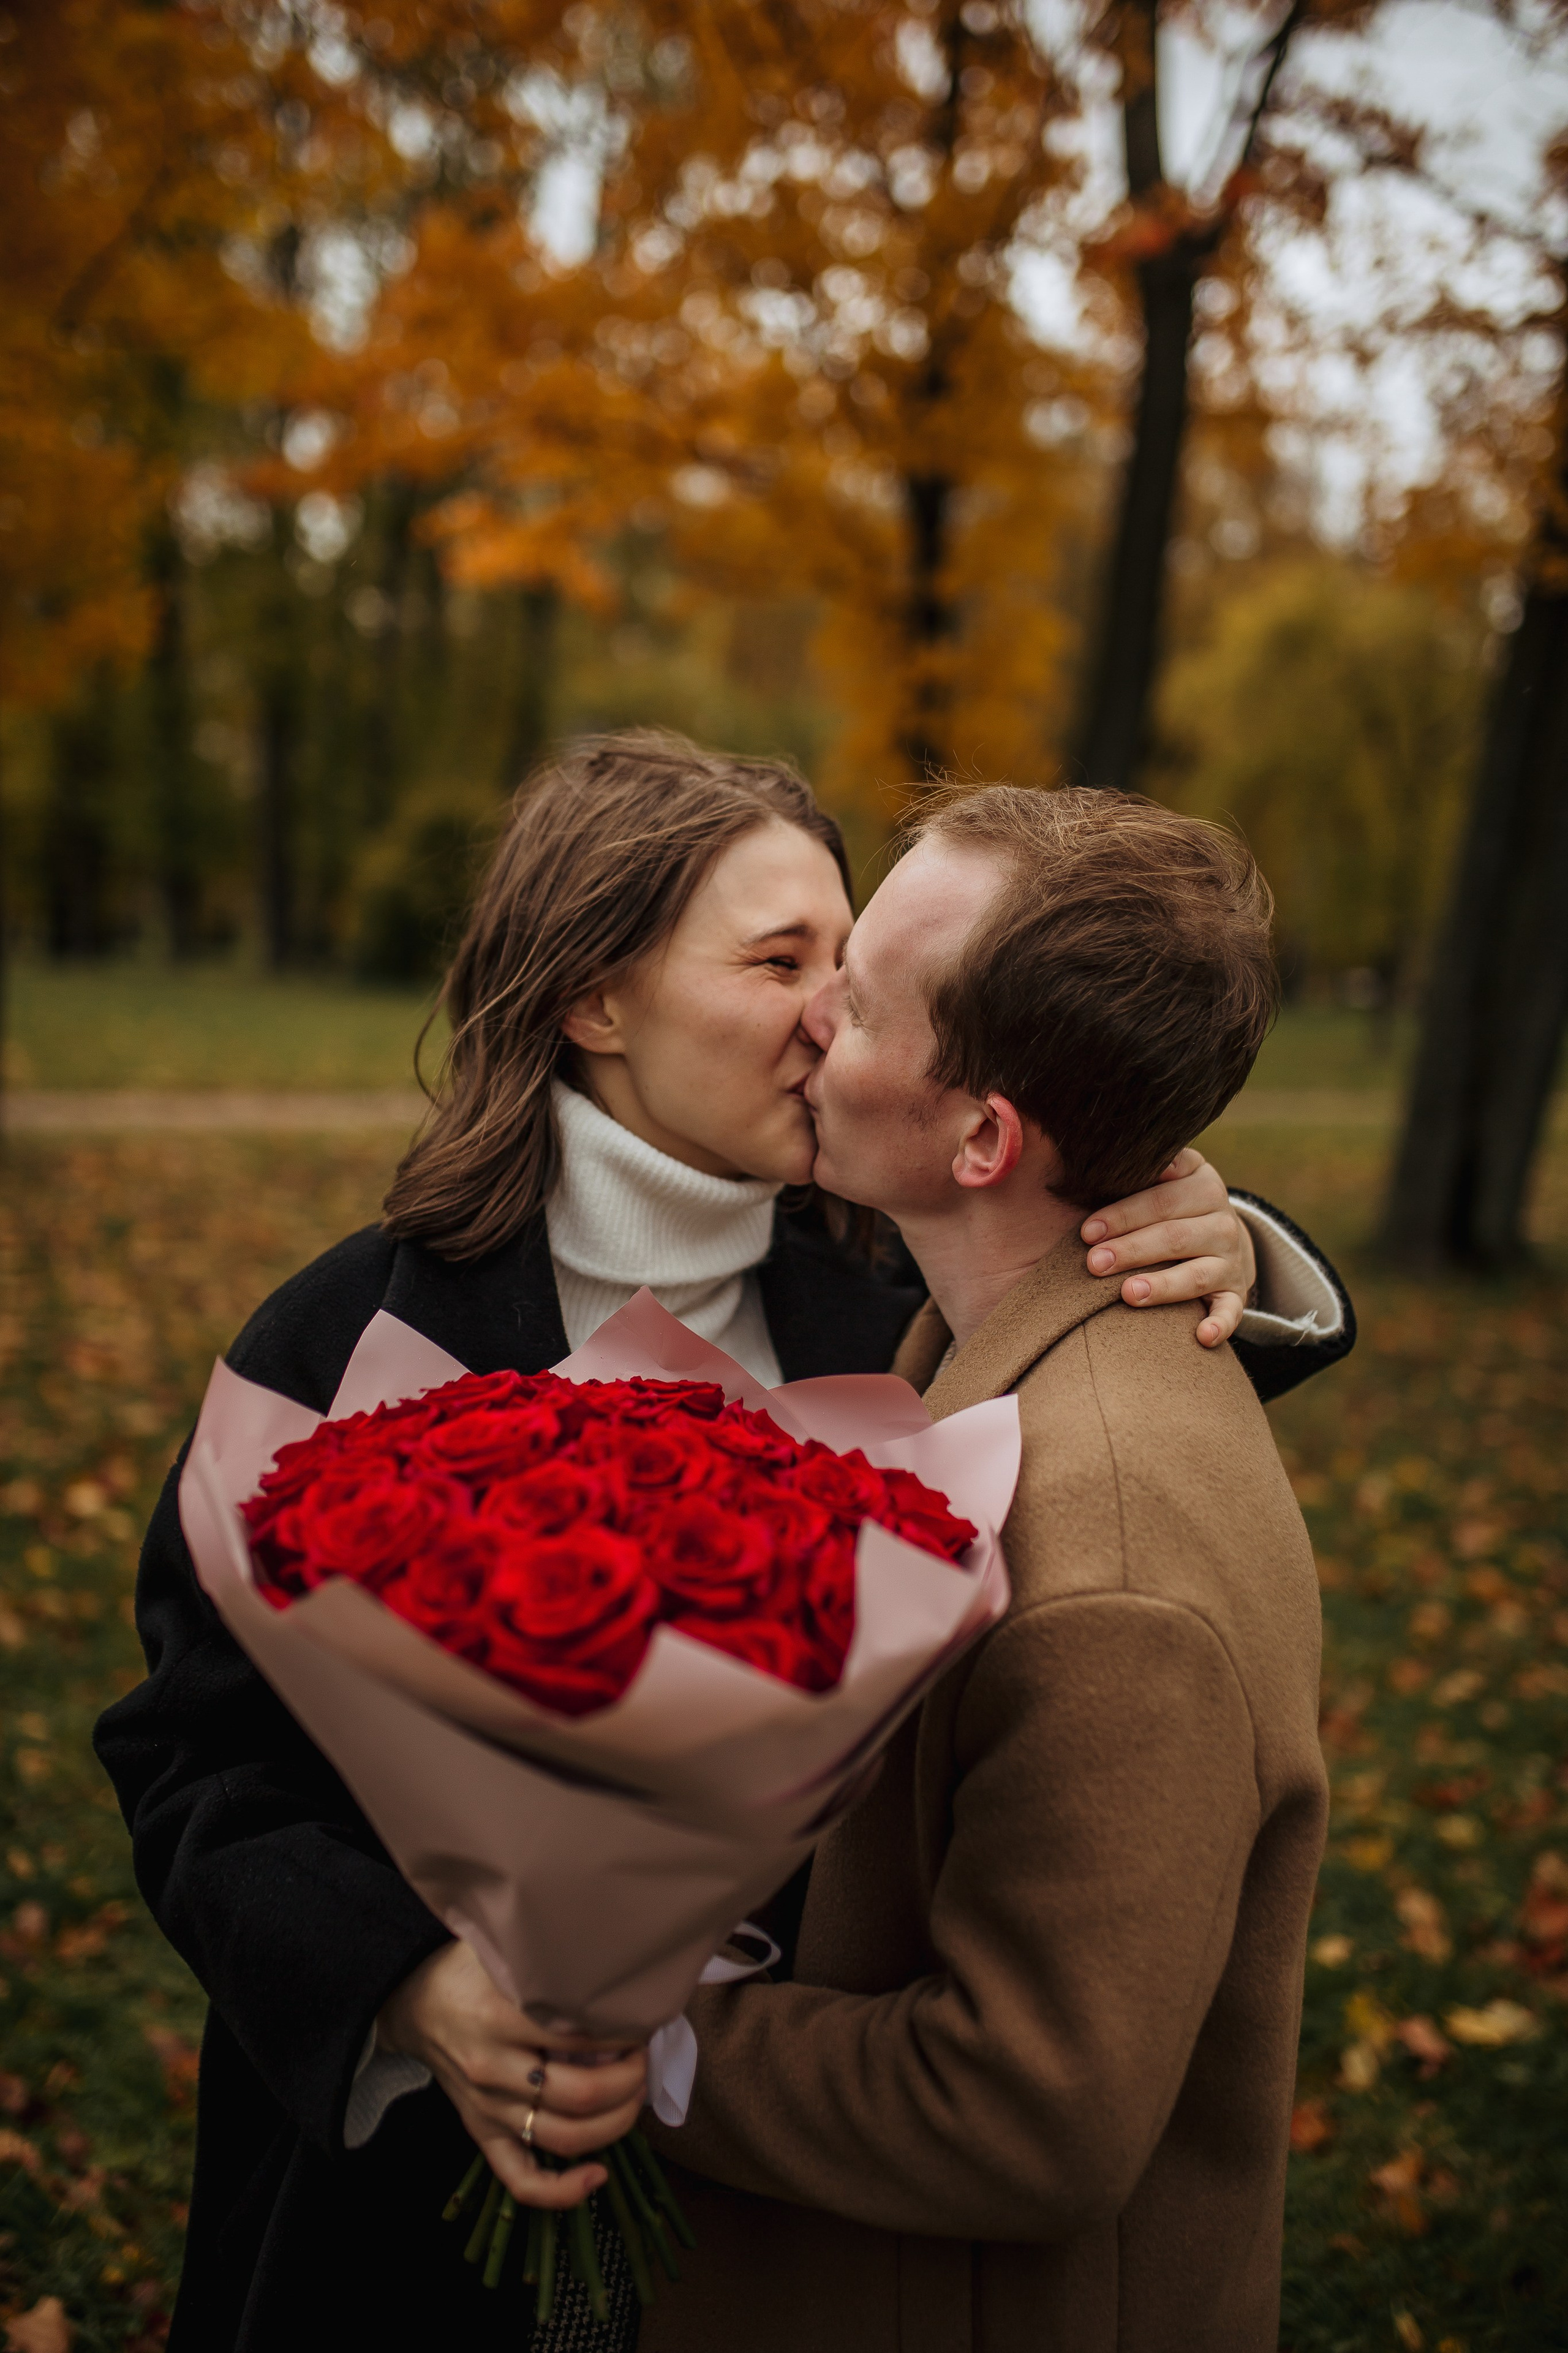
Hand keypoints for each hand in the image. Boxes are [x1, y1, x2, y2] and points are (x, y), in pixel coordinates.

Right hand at [377, 1941, 647, 2207]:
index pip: (580, 2037)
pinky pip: (519, 2179)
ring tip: (635, 2096)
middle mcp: (492, 2069)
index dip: (624, 2033)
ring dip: (614, 2123)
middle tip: (644, 2058)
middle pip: (580, 2095)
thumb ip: (550, 1964)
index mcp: (499, 2018)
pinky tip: (598, 2176)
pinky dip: (561, 2191)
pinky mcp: (481, 2133)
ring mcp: (486, 2109)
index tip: (642, 2020)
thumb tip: (614, 1968)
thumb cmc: (468, 1971)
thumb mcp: (504, 1952)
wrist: (413, 2001)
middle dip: (629, 2080)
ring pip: (562, 2137)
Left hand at [1079, 1148, 1255, 1347]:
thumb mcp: (1164, 1176)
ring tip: (1128, 1293)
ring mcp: (1231, 1258)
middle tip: (1094, 1263)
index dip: (1123, 1215)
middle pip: (1174, 1236)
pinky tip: (1200, 1337)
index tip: (1087, 1231)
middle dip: (1132, 1250)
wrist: (1218, 1231)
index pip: (1161, 1199)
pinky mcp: (1235, 1292)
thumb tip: (1112, 1155)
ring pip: (1197, 1274)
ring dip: (1164, 1286)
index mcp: (1202, 1184)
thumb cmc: (1169, 1202)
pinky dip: (1219, 1325)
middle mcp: (1222, 1221)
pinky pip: (1231, 1311)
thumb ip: (1143, 1167)